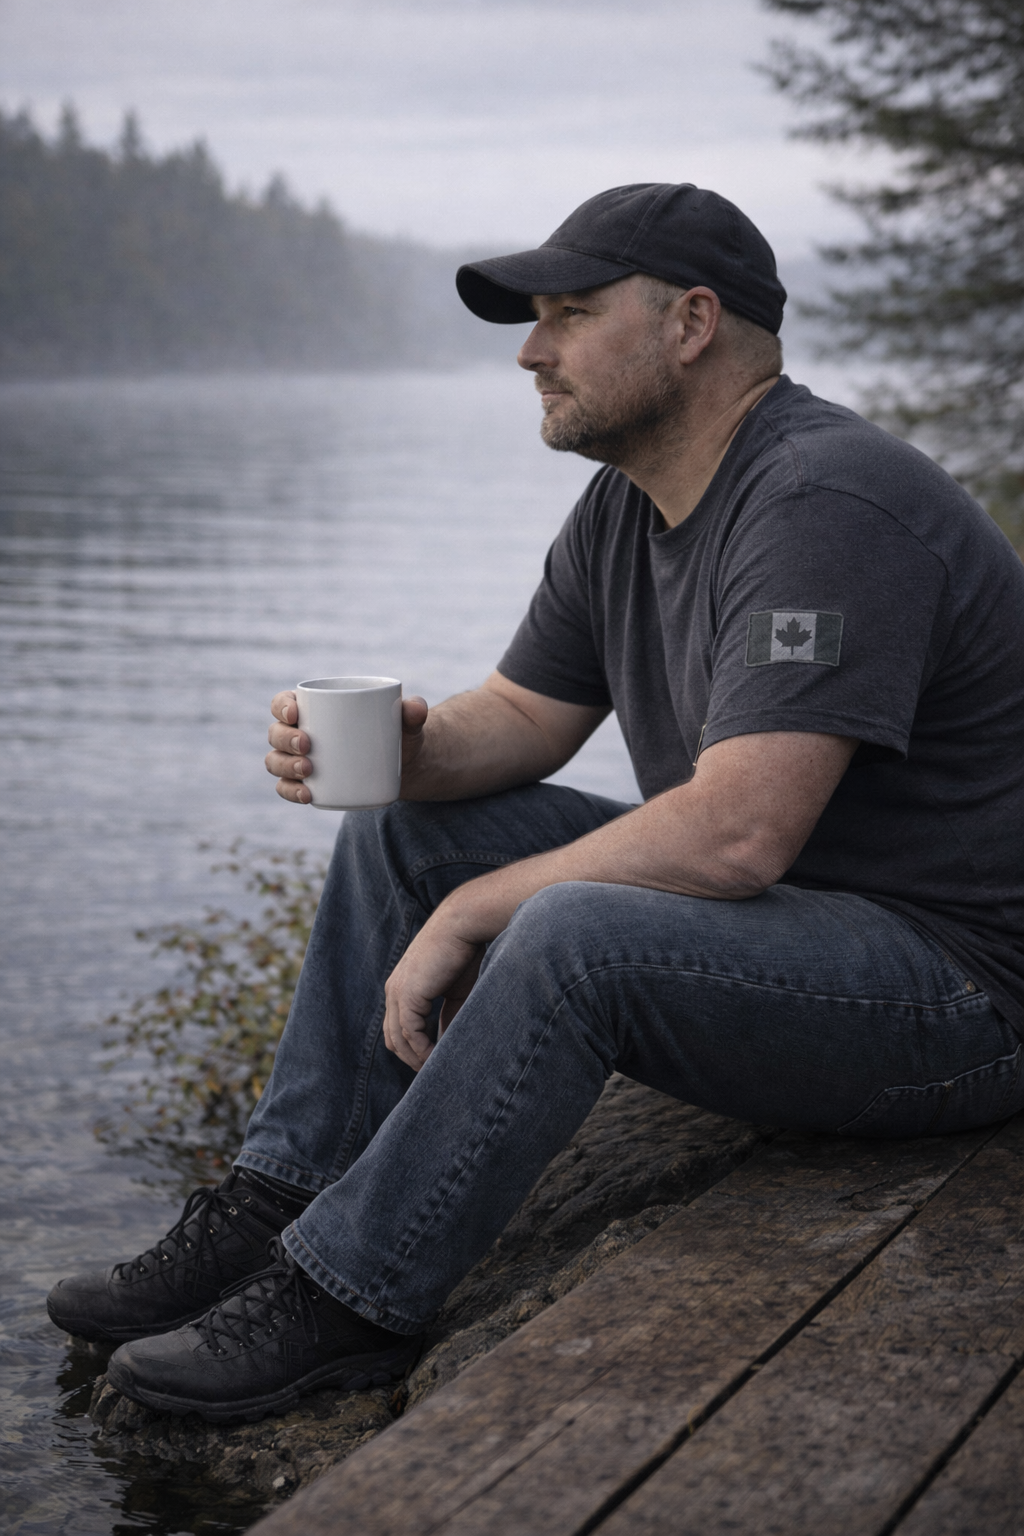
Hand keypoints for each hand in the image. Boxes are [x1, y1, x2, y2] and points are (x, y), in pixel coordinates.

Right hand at [265, 691, 429, 804]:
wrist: (404, 767)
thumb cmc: (397, 734)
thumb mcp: (407, 724)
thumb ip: (412, 712)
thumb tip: (416, 708)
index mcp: (314, 708)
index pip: (284, 702)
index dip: (281, 706)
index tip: (296, 713)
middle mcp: (300, 733)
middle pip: (276, 733)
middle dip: (285, 739)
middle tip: (308, 745)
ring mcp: (301, 760)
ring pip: (276, 761)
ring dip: (285, 766)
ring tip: (308, 771)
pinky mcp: (309, 785)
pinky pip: (287, 788)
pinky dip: (291, 792)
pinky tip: (306, 795)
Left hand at [383, 909, 483, 1069]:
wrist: (463, 925)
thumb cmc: (464, 952)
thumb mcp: (454, 992)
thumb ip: (448, 1017)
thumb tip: (448, 1043)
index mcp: (402, 988)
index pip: (399, 1029)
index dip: (414, 1050)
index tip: (435, 1064)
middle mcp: (394, 991)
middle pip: (393, 1039)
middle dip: (413, 1060)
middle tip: (435, 1074)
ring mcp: (397, 993)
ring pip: (399, 1040)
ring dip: (417, 1059)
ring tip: (438, 1071)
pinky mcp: (407, 994)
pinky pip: (409, 1033)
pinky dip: (422, 1050)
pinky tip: (438, 1058)